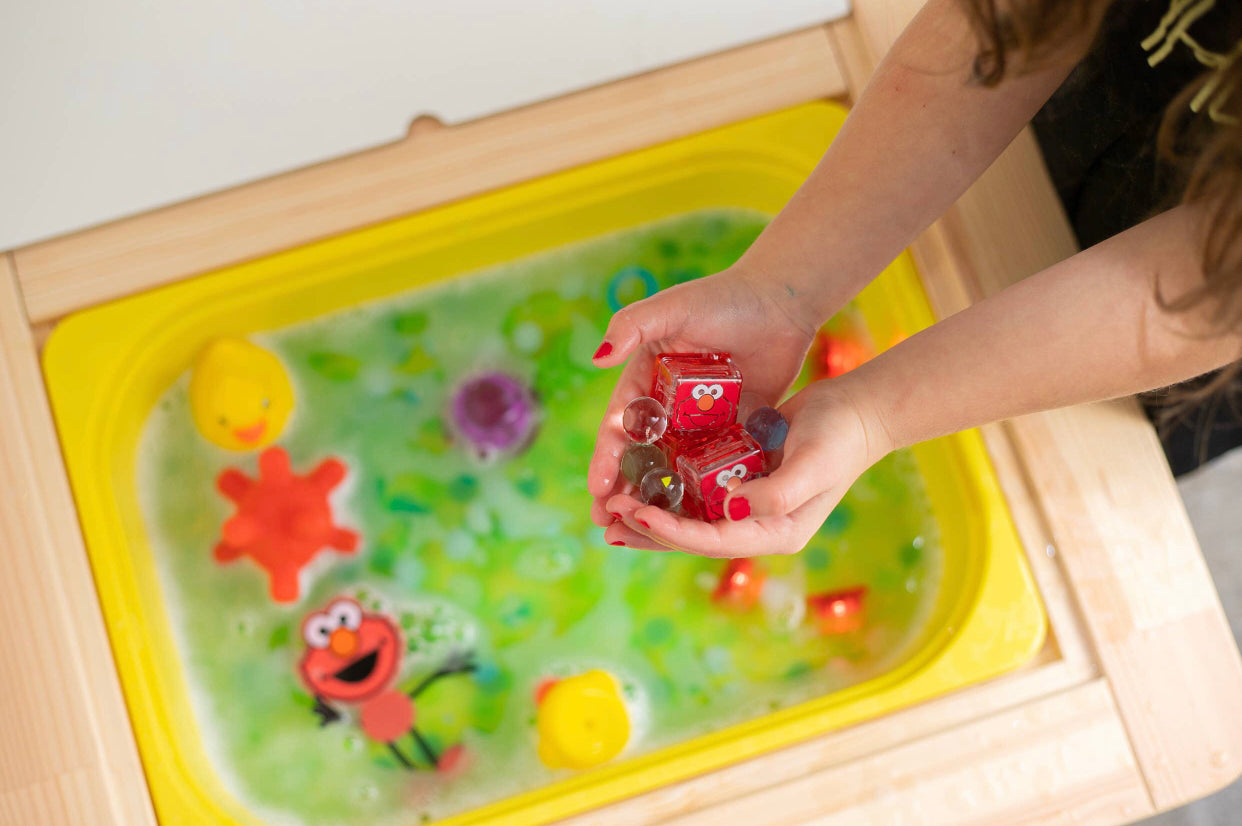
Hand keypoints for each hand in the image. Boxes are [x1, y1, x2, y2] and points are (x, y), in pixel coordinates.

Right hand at [588, 266, 818, 526]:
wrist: (782, 302)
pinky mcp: (730, 431)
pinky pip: (711, 466)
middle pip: (639, 456)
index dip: (606, 457)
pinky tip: (692, 522)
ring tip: (641, 532)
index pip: (619, 425)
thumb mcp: (672, 308)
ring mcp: (698, 422)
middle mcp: (667, 405)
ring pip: (672, 468)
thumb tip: (597, 358)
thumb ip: (632, 326)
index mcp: (646, 378)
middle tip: (604, 523)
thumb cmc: (723, 298)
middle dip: (621, 490)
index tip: (597, 487)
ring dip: (655, 500)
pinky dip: (699, 492)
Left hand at [603, 378, 891, 556]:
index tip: (635, 513)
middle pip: (694, 538)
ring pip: (690, 518)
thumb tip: (731, 510)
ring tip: (610, 510)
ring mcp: (750, 506)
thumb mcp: (813, 463)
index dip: (671, 530)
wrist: (859, 409)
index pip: (713, 540)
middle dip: (649, 530)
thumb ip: (776, 492)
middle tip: (606, 519)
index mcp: (776, 531)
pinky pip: (697, 493)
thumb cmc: (840, 434)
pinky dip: (667, 491)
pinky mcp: (742, 481)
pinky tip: (638, 482)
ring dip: (651, 514)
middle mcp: (759, 526)